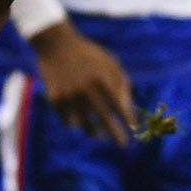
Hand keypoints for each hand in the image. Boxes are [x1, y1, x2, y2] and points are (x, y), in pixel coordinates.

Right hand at [27, 22, 138, 143]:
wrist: (56, 45)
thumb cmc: (89, 56)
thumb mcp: (110, 63)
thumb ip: (121, 85)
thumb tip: (128, 110)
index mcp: (102, 79)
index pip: (119, 106)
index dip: (128, 120)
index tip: (134, 129)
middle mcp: (86, 90)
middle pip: (104, 120)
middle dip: (115, 134)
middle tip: (123, 145)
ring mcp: (69, 96)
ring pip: (85, 125)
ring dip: (94, 132)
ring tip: (99, 134)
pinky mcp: (55, 100)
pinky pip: (69, 121)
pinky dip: (75, 122)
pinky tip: (79, 121)